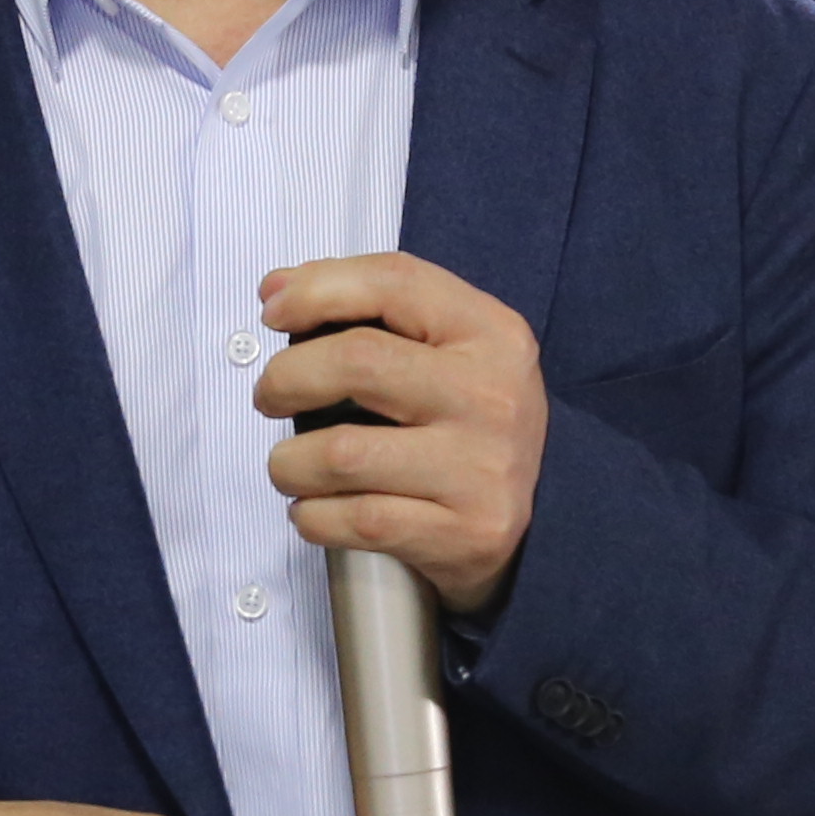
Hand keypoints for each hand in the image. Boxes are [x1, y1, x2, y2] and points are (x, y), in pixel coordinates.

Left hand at [257, 252, 545, 618]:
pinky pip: (354, 521)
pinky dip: (312, 515)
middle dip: (286, 377)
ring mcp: (482, 468)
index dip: (319, 289)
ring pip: (342, 454)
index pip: (394, 283)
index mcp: (490, 333)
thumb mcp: (449, 350)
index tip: (274, 312)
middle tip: (271, 395)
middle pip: (358, 361)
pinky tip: (315, 508)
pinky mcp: (466, 533)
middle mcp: (492, 395)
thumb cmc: (469, 423)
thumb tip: (278, 289)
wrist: (543, 517)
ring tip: (290, 465)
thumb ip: (372, 309)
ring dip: (288, 461)